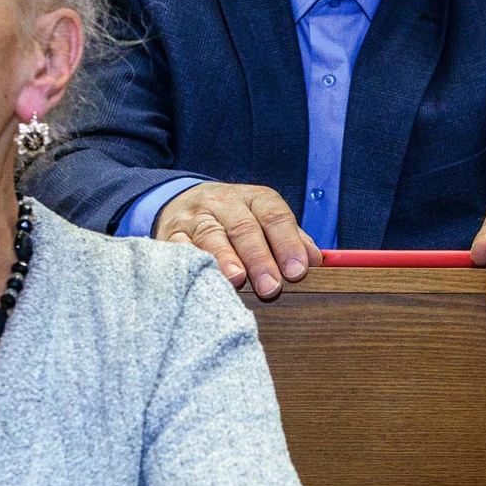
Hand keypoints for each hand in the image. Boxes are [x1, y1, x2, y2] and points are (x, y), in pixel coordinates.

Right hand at [154, 181, 319, 297]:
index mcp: (253, 198)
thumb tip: (316, 261)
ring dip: (225, 258)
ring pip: (210, 235)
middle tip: (272, 287)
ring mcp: (194, 217)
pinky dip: (190, 261)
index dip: (287, 243)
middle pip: (243, 227)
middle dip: (259, 258)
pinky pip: (178, 247)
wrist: (181, 204)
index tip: (298, 271)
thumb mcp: (262, 220)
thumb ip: (290, 239)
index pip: (274, 215)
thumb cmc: (233, 221)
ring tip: (237, 280)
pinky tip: (202, 278)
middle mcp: (223, 203)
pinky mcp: (169, 234)